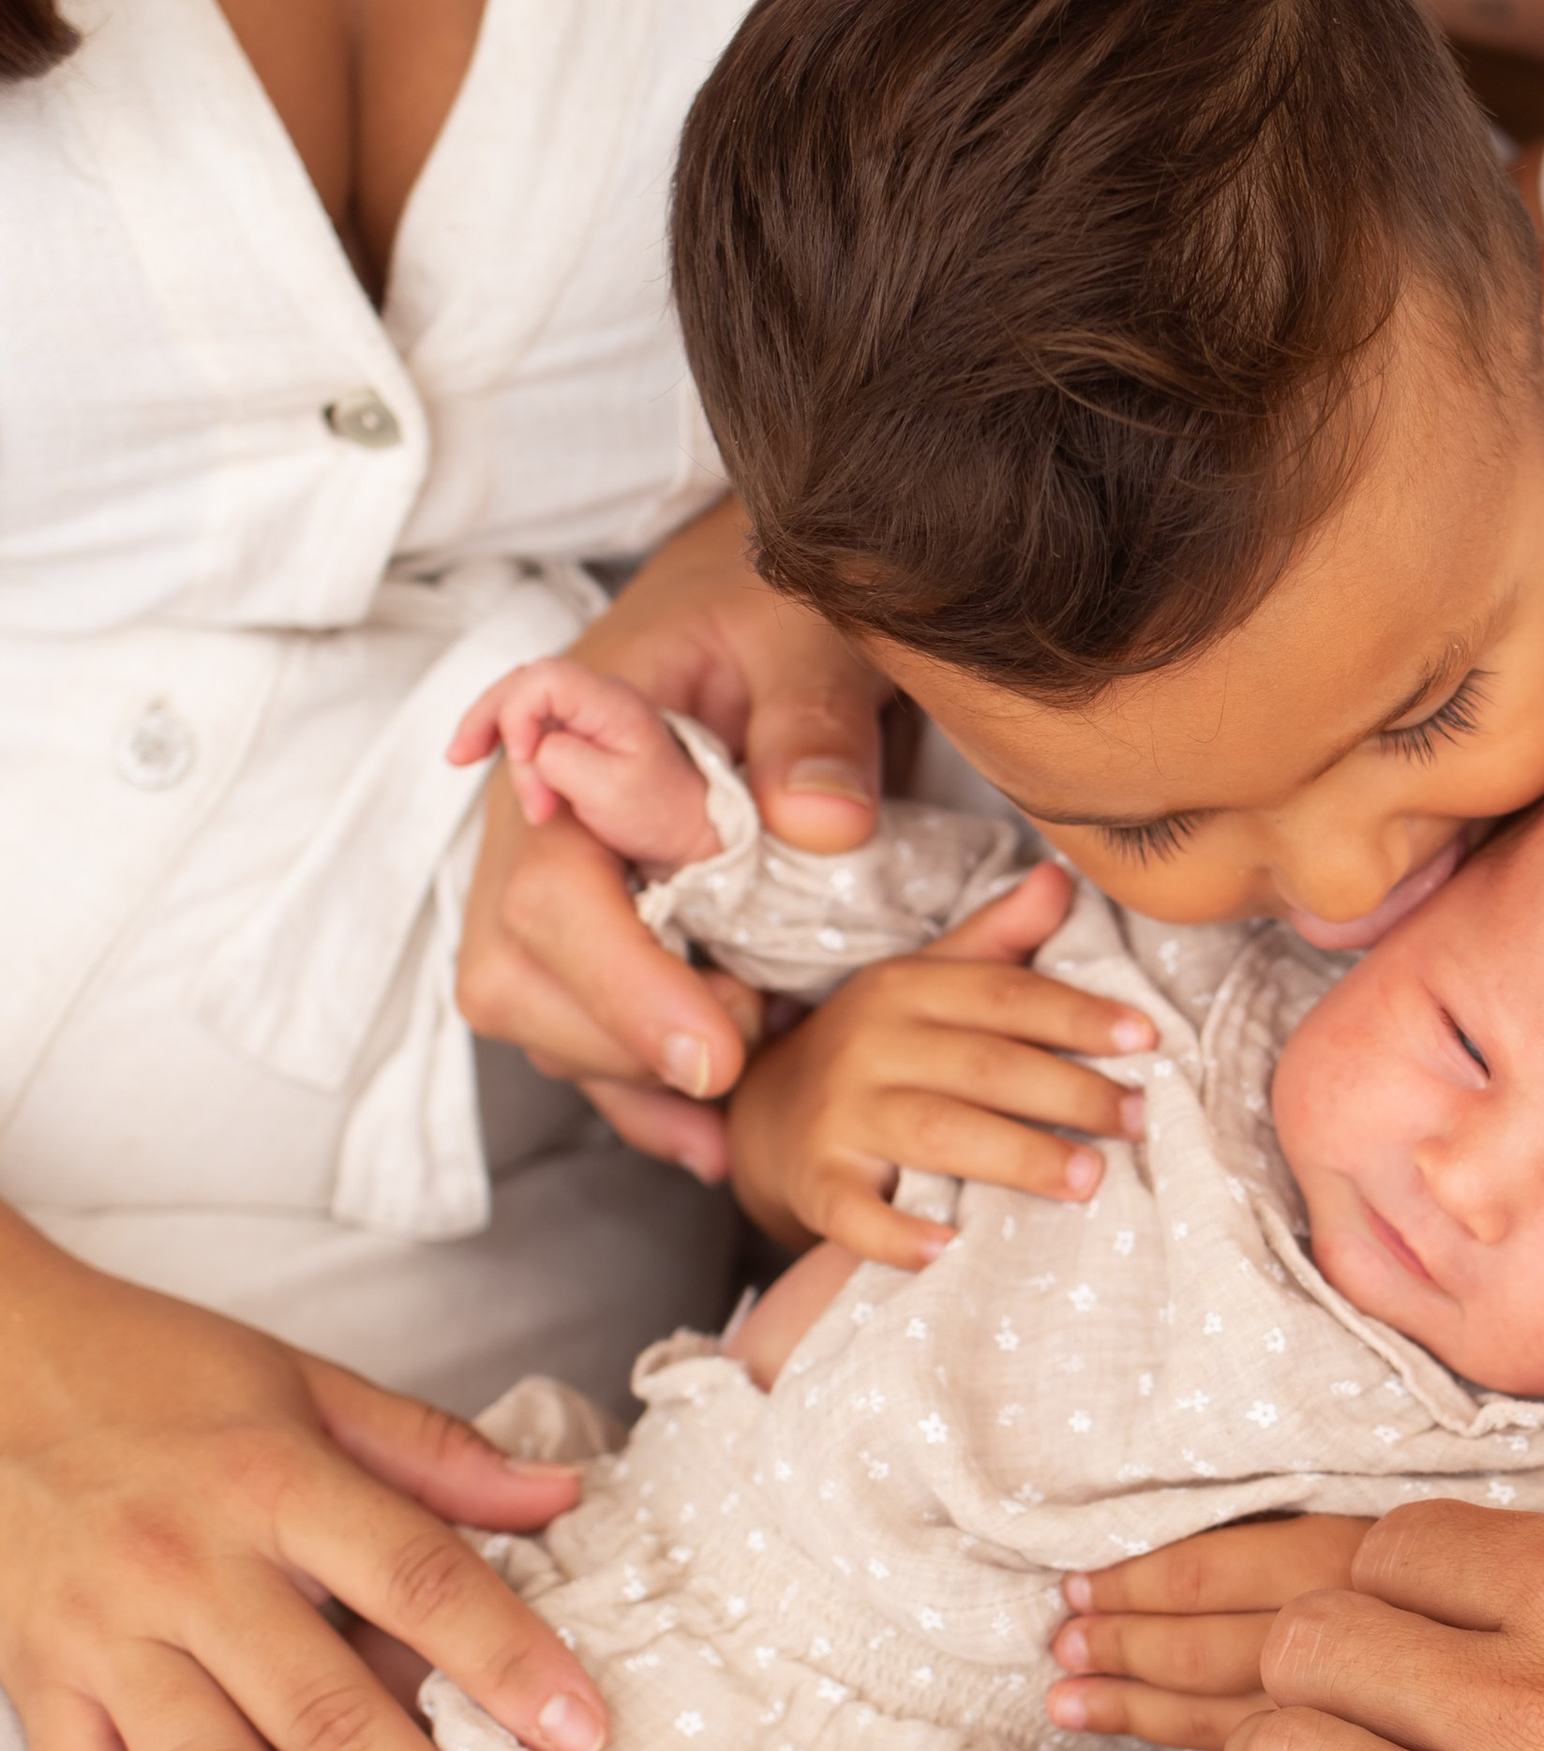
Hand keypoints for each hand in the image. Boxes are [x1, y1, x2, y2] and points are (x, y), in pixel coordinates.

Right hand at [0, 1214, 612, 1750]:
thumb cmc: (166, 1375)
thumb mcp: (306, 1386)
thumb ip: (433, 1454)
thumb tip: (565, 1496)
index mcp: (274, 1482)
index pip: (414, 1576)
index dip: (504, 1657)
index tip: (583, 1735)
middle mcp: (189, 1565)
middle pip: (320, 1706)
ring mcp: (105, 1635)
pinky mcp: (37, 1685)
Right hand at [448, 658, 711, 874]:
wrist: (689, 830)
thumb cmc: (658, 813)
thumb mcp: (612, 793)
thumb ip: (563, 762)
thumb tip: (531, 749)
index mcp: (612, 703)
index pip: (545, 680)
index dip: (519, 713)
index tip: (523, 758)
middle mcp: (597, 698)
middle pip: (523, 682)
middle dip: (486, 717)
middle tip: (460, 758)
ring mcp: (585, 713)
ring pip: (520, 700)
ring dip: (490, 730)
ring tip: (463, 760)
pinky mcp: (576, 732)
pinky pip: (528, 721)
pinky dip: (502, 738)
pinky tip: (478, 757)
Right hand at [456, 498, 890, 1176]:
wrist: (742, 606)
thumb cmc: (762, 609)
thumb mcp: (805, 636)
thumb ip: (811, 721)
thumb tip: (819, 822)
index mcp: (556, 746)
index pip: (550, 891)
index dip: (627, 985)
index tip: (722, 1049)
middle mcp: (529, 827)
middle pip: (518, 978)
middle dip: (631, 1041)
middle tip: (758, 1038)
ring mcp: (547, 889)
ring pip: (541, 1023)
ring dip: (638, 1074)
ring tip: (751, 1073)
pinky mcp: (587, 936)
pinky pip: (585, 1042)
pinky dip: (645, 1099)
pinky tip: (714, 1144)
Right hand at [724, 861, 1155, 1264]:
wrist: (766, 1116)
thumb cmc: (879, 1051)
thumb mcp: (928, 983)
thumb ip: (997, 939)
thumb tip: (1061, 878)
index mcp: (905, 989)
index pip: (1004, 996)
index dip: (1077, 1015)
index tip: (1147, 1038)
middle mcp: (868, 1045)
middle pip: (984, 1066)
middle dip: (1070, 1091)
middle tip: (1140, 1119)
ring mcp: (837, 1116)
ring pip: (937, 1133)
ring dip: (1019, 1157)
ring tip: (1090, 1179)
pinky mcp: (815, 1182)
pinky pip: (855, 1213)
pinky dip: (898, 1235)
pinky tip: (949, 1250)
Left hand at [1048, 1514, 1370, 1750]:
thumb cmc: (1406, 1563)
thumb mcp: (1351, 1517)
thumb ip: (1261, 1532)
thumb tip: (1139, 1544)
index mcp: (1337, 1557)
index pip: (1199, 1577)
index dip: (1126, 1587)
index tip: (1075, 1589)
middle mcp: (1348, 1638)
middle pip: (1198, 1652)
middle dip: (1120, 1650)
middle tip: (1064, 1647)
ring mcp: (1357, 1711)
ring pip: (1218, 1720)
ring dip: (1133, 1713)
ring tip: (1068, 1704)